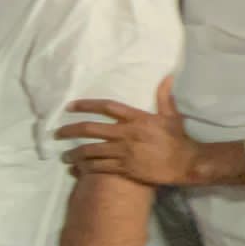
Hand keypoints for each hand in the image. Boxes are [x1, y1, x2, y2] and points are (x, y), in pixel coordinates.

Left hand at [58, 77, 198, 185]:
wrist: (187, 163)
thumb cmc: (178, 139)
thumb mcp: (172, 116)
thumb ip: (164, 97)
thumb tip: (167, 77)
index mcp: (137, 118)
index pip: (106, 107)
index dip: (86, 105)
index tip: (70, 106)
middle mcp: (127, 134)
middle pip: (91, 129)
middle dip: (70, 131)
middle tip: (57, 133)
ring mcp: (125, 152)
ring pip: (91, 151)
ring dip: (74, 154)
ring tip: (63, 156)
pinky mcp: (126, 168)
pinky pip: (100, 168)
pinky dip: (86, 168)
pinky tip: (77, 169)